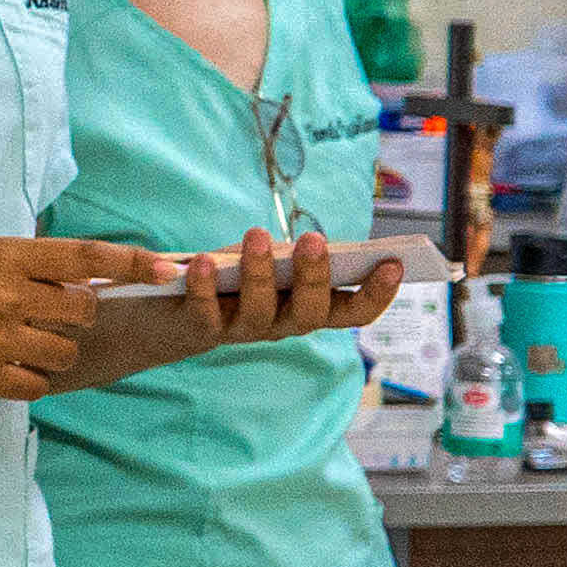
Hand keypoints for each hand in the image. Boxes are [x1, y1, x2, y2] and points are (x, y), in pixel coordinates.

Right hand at [0, 236, 177, 398]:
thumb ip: (23, 264)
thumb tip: (79, 277)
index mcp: (5, 256)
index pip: (86, 257)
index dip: (133, 263)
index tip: (167, 269)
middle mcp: (5, 296)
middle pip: (83, 310)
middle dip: (81, 314)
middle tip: (55, 314)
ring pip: (64, 352)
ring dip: (56, 349)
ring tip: (25, 341)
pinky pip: (35, 386)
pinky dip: (32, 378)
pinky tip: (10, 366)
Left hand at [184, 229, 409, 347]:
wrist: (171, 311)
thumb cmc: (235, 275)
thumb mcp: (271, 260)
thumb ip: (294, 255)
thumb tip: (323, 244)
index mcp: (308, 308)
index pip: (353, 312)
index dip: (377, 295)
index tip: (395, 264)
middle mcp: (282, 326)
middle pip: (309, 313)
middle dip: (315, 276)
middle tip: (315, 240)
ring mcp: (242, 331)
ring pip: (259, 311)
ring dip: (259, 273)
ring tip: (258, 236)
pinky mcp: (200, 330)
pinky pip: (205, 313)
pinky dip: (204, 286)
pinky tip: (204, 261)